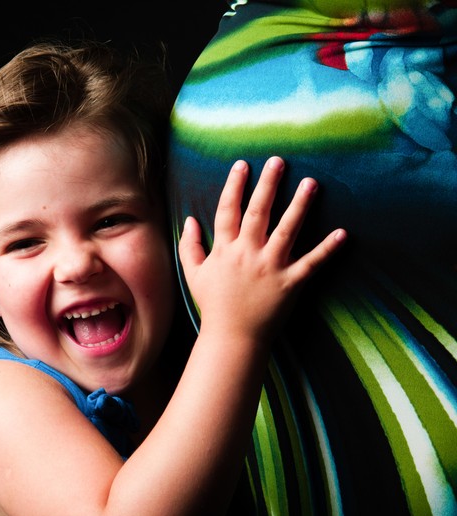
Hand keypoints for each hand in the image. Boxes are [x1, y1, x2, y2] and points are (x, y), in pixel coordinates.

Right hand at [178, 156, 345, 342]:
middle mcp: (247, 254)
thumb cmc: (213, 305)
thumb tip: (190, 220)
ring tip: (311, 183)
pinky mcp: (290, 284)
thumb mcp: (193, 274)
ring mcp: (270, 268)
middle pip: (258, 212)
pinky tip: (343, 233)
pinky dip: (327, 249)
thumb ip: (190, 246)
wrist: (231, 338)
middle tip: (278, 161)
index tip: (242, 165)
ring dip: (299, 205)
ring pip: (286, 230)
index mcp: (224, 250)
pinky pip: (311, 264)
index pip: (228, 211)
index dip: (234, 186)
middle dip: (268, 184)